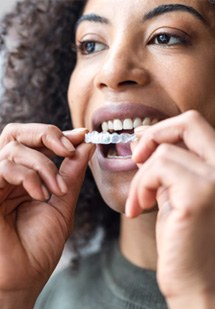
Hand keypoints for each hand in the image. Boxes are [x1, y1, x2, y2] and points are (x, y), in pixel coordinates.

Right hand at [0, 124, 93, 306]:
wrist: (24, 277)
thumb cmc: (40, 245)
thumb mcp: (63, 203)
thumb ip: (71, 173)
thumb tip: (86, 144)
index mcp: (24, 176)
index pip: (34, 141)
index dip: (57, 134)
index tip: (82, 136)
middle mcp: (7, 175)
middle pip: (18, 133)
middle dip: (47, 135)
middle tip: (68, 149)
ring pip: (14, 148)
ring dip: (43, 165)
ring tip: (55, 190)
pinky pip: (3, 167)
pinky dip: (27, 176)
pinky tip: (39, 195)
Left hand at [126, 111, 214, 306]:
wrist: (197, 281)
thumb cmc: (184, 238)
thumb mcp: (174, 193)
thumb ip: (164, 166)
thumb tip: (140, 140)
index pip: (195, 125)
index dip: (165, 128)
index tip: (142, 143)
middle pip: (189, 122)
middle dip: (154, 134)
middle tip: (136, 157)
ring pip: (163, 153)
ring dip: (141, 177)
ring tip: (139, 201)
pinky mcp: (199, 195)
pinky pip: (157, 169)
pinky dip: (141, 186)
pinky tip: (138, 208)